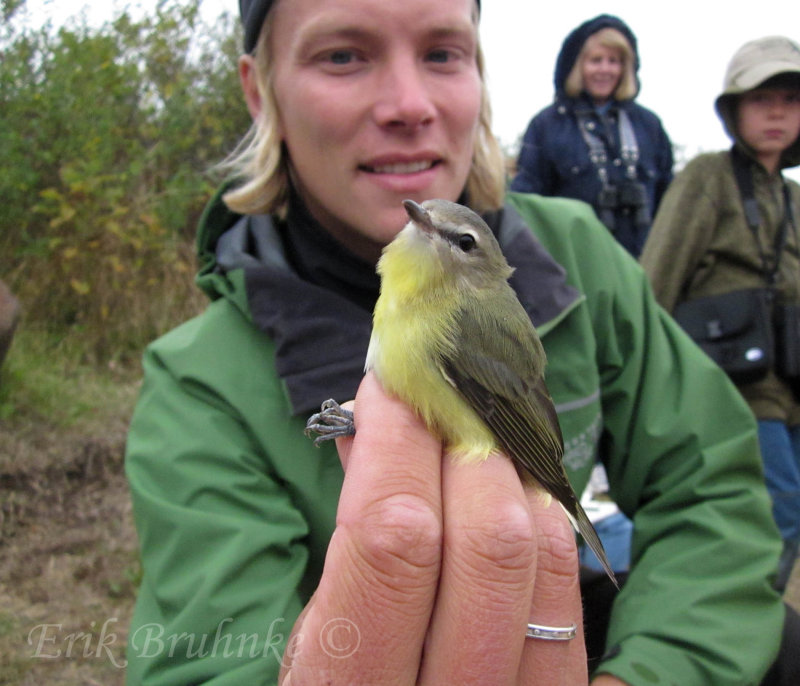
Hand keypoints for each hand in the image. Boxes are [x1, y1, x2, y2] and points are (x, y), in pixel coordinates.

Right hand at [279, 372, 586, 684]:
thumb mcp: (315, 639)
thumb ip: (350, 542)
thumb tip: (378, 430)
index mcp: (348, 685)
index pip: (394, 538)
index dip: (397, 443)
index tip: (391, 385)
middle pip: (489, 542)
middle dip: (461, 445)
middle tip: (434, 403)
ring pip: (544, 559)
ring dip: (508, 474)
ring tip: (469, 443)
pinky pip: (571, 595)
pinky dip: (542, 522)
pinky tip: (512, 497)